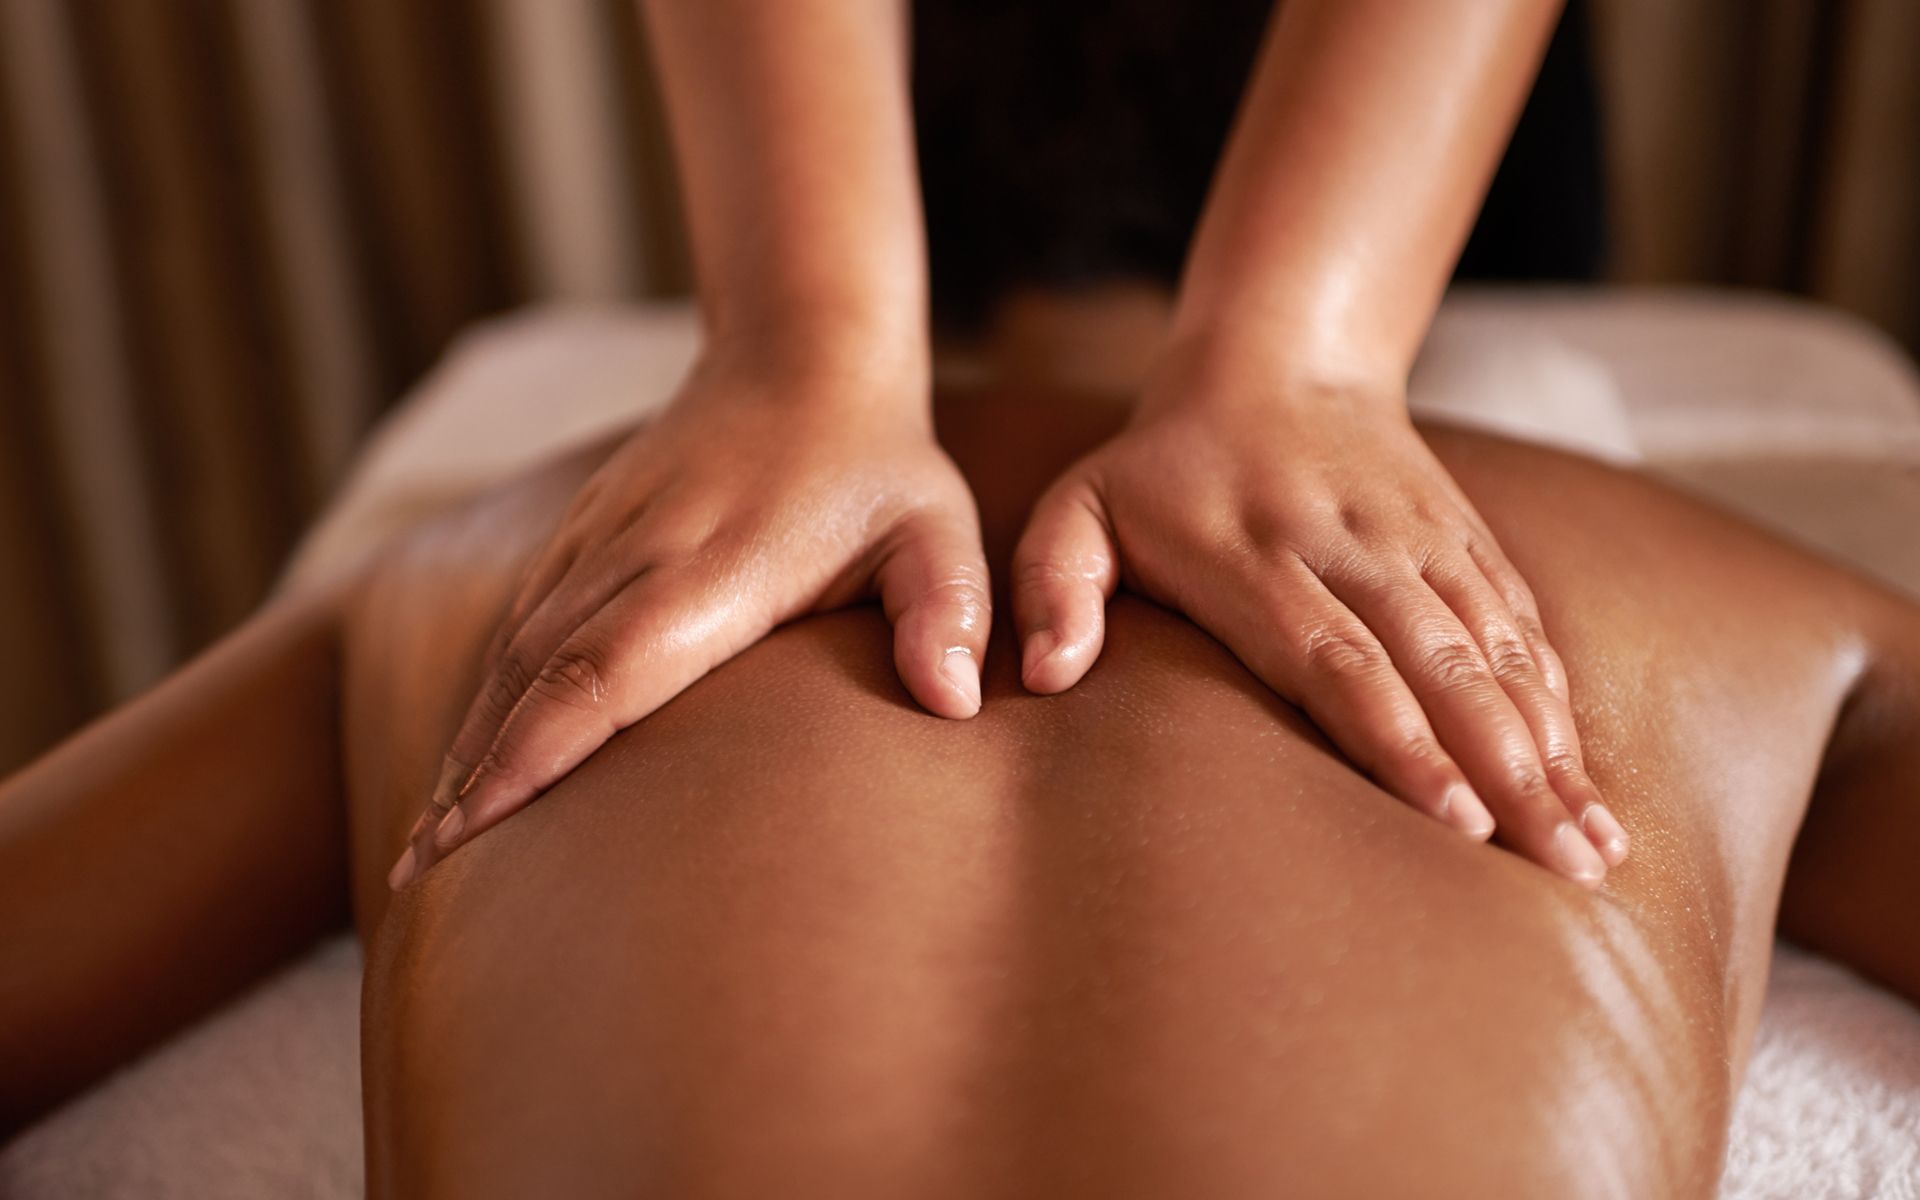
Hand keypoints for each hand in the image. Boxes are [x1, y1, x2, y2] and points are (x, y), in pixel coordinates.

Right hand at [389, 347, 988, 887]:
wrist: (800, 358)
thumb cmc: (878, 468)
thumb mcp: (938, 530)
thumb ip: (949, 610)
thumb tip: (955, 702)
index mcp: (715, 567)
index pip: (605, 669)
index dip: (535, 753)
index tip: (475, 833)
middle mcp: (635, 554)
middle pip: (534, 676)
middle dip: (473, 779)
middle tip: (421, 881)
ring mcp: (597, 541)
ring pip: (512, 654)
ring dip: (466, 747)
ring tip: (426, 849)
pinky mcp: (581, 537)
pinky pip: (518, 624)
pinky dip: (486, 698)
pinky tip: (466, 763)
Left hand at [1010, 365, 1628, 886]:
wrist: (1277, 362)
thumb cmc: (1160, 470)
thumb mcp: (1078, 509)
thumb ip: (1055, 587)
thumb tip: (1047, 676)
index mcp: (1257, 559)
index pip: (1339, 658)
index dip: (1399, 739)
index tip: (1452, 820)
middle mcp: (1353, 549)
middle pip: (1438, 668)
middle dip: (1503, 770)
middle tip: (1559, 865)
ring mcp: (1419, 541)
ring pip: (1495, 650)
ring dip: (1549, 747)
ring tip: (1594, 844)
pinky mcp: (1463, 537)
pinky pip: (1517, 621)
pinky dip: (1553, 696)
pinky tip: (1584, 772)